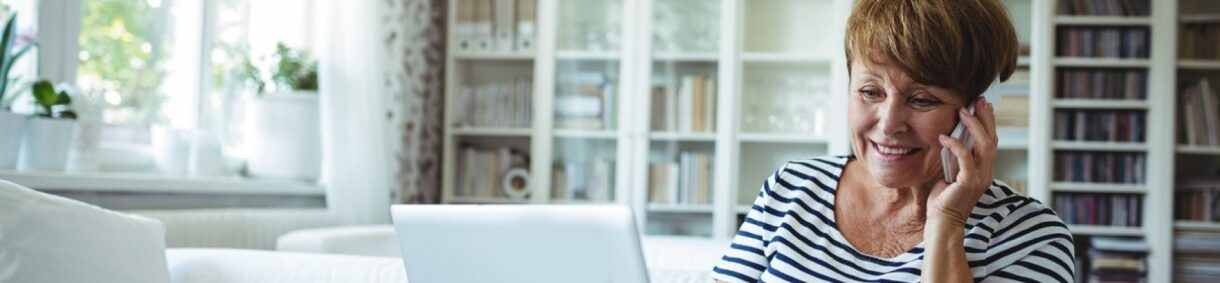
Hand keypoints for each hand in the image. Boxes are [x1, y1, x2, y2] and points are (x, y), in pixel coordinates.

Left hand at [929, 97, 997, 225]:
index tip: (983, 106)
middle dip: (986, 118)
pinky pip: (966, 157)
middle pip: (992, 139)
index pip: (991, 141)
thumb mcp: (951, 172)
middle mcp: (987, 172)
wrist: (942, 221)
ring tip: (963, 111)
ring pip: (984, 145)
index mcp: (984, 170)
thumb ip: (956, 157)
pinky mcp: (969, 182)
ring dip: (974, 126)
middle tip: (978, 100)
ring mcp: (980, 177)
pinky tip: (944, 137)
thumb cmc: (943, 198)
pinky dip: (955, 144)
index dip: (989, 123)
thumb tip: (952, 136)